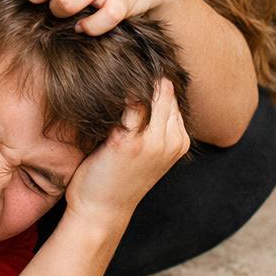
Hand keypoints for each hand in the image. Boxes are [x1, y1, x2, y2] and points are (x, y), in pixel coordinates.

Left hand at [64, 79, 190, 226]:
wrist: (101, 212)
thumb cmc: (115, 176)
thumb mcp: (143, 148)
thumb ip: (149, 121)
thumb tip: (137, 84)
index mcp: (179, 139)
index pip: (170, 91)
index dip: (148, 77)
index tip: (126, 67)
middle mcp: (172, 138)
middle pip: (162, 86)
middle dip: (140, 73)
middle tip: (114, 63)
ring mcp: (153, 140)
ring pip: (149, 89)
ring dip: (127, 79)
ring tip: (104, 73)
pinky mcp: (129, 141)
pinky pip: (127, 101)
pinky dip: (113, 92)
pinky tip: (97, 88)